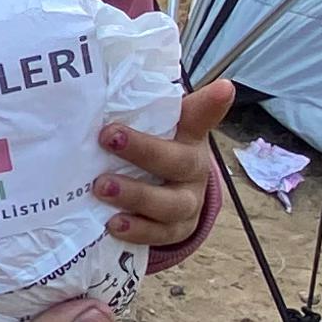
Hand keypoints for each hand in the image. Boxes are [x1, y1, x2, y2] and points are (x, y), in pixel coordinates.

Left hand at [97, 77, 233, 247]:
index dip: (211, 104)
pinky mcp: (175, 232)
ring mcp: (187, 204)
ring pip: (170, 204)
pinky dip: (137, 230)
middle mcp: (193, 170)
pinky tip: (113, 224)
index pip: (200, 116)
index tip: (223, 88)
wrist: (170, 201)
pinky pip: (159, 234)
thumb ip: (137, 110)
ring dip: (135, 195)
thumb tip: (98, 87)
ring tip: (102, 187)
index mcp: (190, 138)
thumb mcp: (153, 132)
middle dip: (143, 150)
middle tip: (108, 136)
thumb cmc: (156, 154)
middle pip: (178, 161)